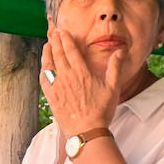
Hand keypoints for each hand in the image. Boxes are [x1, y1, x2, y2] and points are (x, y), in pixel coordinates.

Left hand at [40, 23, 120, 137]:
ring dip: (47, 53)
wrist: (87, 131)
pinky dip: (43, 70)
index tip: (63, 31)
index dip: (66, 39)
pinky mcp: (51, 97)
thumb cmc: (101, 111)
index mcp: (82, 73)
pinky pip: (44, 80)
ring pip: (49, 65)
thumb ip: (115, 67)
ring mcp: (57, 88)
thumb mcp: (113, 88)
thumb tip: (121, 50)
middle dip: (55, 42)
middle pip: (58, 55)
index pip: (71, 51)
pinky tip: (44, 67)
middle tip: (53, 33)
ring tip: (47, 45)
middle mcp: (68, 78)